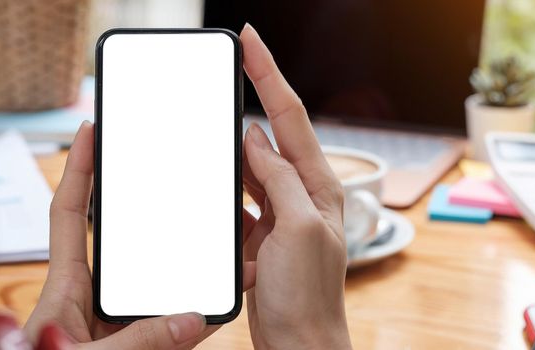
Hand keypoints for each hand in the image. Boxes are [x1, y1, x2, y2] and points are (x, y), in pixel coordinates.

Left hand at [24, 122, 256, 348]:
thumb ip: (134, 342)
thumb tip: (188, 319)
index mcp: (65, 291)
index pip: (70, 215)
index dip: (81, 171)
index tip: (92, 133)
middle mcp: (95, 302)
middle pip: (129, 245)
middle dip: (156, 216)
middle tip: (184, 188)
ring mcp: (120, 326)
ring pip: (160, 288)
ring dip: (188, 271)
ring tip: (218, 245)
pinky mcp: (139, 349)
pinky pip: (174, 328)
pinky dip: (197, 318)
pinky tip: (223, 300)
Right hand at [240, 25, 351, 348]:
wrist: (299, 344)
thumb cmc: (307, 295)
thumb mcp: (298, 228)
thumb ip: (280, 179)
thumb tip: (258, 140)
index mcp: (319, 187)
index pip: (292, 118)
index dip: (270, 76)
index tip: (251, 42)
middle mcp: (303, 195)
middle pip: (274, 135)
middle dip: (254, 97)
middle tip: (233, 63)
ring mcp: (282, 214)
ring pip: (254, 166)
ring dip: (236, 144)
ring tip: (217, 120)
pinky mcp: (263, 233)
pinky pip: (241, 197)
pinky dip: (228, 185)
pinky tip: (216, 178)